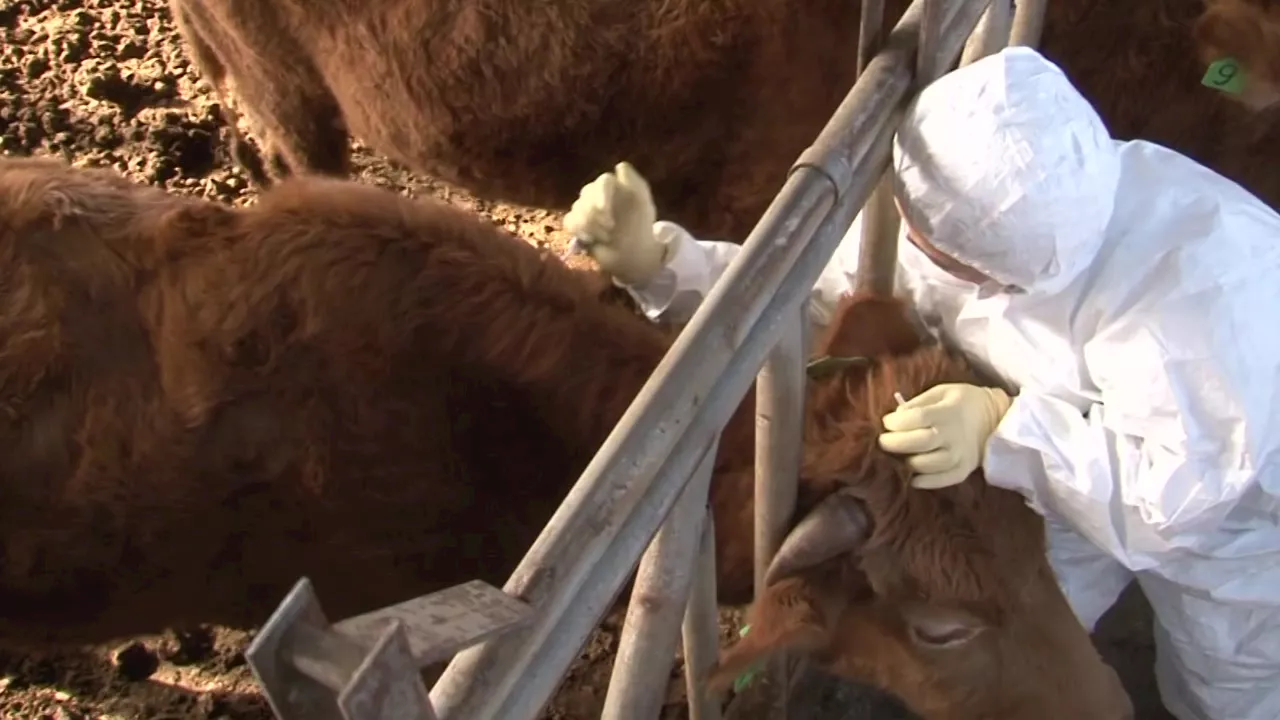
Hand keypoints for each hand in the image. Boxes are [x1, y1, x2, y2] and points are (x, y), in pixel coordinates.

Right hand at [563, 161, 669, 286]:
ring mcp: (586, 207)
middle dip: (596, 213)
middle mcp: (598, 193)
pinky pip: (570, 220)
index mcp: (616, 186)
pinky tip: (590, 239)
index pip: (605, 180)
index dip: (602, 193)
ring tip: (606, 237)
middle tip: (610, 229)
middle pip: (587, 192)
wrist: (634, 254)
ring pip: (577, 207)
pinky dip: (580, 230)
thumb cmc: (641, 228)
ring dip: (591, 225)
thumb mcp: (644, 204)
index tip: (603, 210)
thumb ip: (635, 183)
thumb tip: (619, 166)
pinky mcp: (577, 223)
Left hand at [877, 383, 1011, 489]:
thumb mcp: (942, 392)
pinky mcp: (964, 470)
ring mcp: (960, 455)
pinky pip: (943, 480)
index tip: (886, 422)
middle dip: (894, 444)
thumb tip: (896, 416)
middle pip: (919, 442)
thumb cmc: (964, 402)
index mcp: (947, 412)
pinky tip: (913, 478)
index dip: (895, 422)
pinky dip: (926, 482)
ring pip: (928, 465)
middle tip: (882, 442)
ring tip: (898, 457)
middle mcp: (953, 435)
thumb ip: (919, 402)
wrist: (997, 418)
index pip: (917, 418)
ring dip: (908, 462)